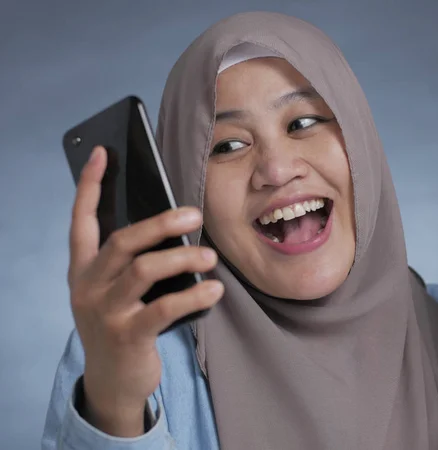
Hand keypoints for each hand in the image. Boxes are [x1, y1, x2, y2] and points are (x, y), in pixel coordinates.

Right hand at [68, 146, 223, 436]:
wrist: (113, 381)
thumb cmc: (122, 325)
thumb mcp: (117, 292)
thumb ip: (132, 262)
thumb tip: (174, 228)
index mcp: (84, 270)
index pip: (81, 220)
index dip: (90, 186)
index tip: (102, 154)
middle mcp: (88, 287)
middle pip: (122, 241)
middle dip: (159, 223)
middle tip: (194, 215)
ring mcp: (105, 312)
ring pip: (143, 270)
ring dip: (182, 258)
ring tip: (209, 255)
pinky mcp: (127, 336)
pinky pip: (164, 308)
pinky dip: (193, 295)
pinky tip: (214, 289)